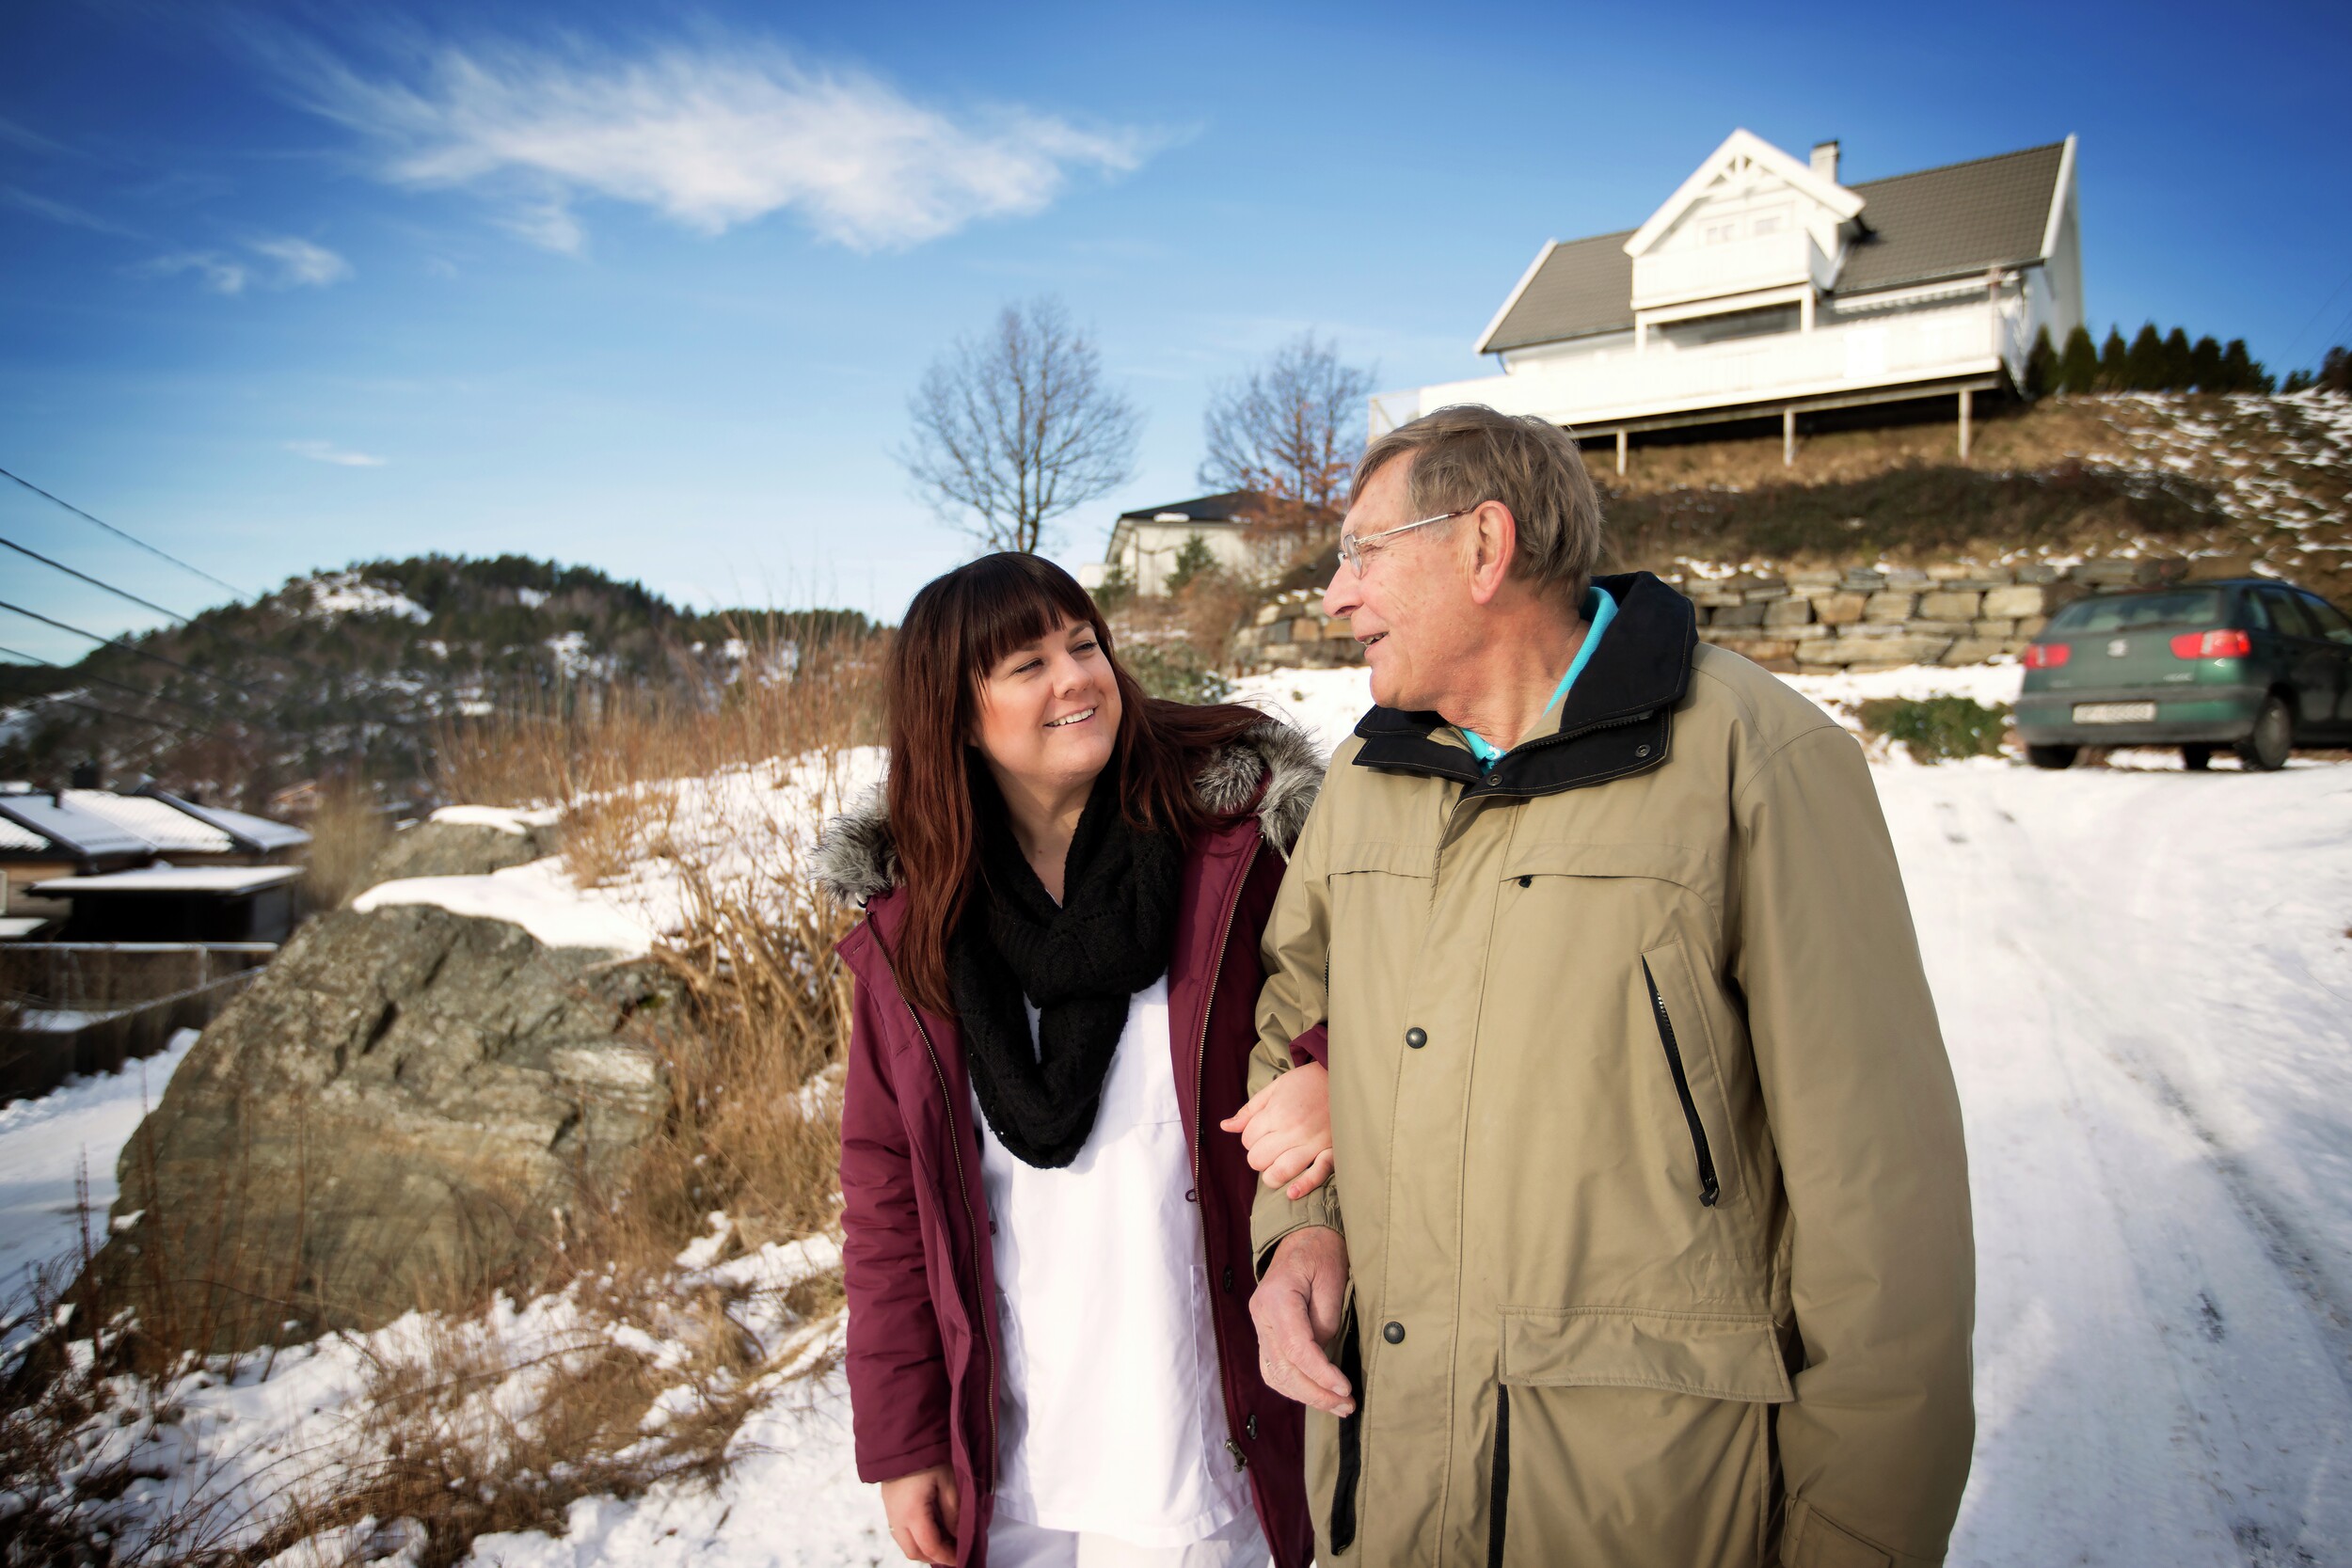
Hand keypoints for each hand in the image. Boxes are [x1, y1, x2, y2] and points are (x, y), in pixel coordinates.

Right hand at [879, 1464, 959, 1563]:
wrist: (901, 1433)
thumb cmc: (928, 1454)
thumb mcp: (949, 1481)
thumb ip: (954, 1512)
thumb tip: (958, 1536)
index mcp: (912, 1514)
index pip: (931, 1547)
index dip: (948, 1556)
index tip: (964, 1558)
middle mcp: (896, 1518)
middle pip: (914, 1551)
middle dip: (934, 1555)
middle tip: (955, 1551)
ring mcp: (890, 1511)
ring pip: (906, 1542)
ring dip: (925, 1546)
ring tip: (946, 1538)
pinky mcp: (889, 1503)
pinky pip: (902, 1529)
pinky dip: (917, 1534)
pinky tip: (933, 1524)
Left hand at [1219, 1061, 1333, 1198]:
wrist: (1344, 1078)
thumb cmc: (1308, 1081)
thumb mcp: (1275, 1088)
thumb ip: (1250, 1110)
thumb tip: (1225, 1127)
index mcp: (1277, 1113)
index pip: (1248, 1139)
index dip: (1250, 1137)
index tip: (1261, 1132)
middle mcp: (1292, 1130)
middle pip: (1259, 1158)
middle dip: (1258, 1156)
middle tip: (1267, 1148)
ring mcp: (1313, 1143)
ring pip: (1281, 1170)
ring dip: (1272, 1174)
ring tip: (1274, 1169)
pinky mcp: (1332, 1151)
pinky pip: (1318, 1174)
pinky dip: (1303, 1186)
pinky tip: (1291, 1192)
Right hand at [1249, 1225, 1353, 1416]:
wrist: (1303, 1238)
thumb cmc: (1322, 1253)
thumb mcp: (1333, 1280)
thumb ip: (1326, 1322)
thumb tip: (1323, 1357)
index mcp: (1276, 1298)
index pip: (1297, 1348)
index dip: (1321, 1374)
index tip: (1346, 1389)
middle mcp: (1261, 1315)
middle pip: (1284, 1369)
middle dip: (1316, 1393)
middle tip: (1347, 1405)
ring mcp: (1260, 1326)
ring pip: (1275, 1375)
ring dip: (1306, 1396)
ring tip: (1337, 1406)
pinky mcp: (1265, 1334)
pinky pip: (1274, 1370)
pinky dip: (1294, 1387)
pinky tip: (1316, 1394)